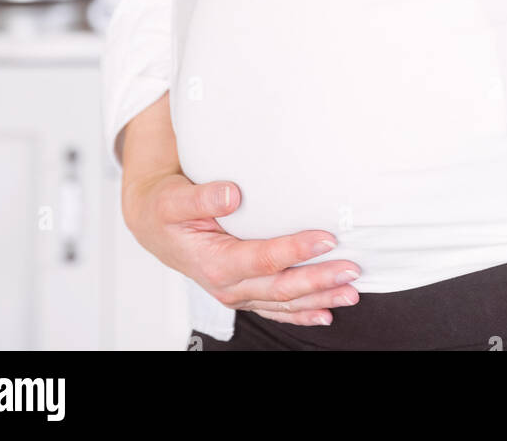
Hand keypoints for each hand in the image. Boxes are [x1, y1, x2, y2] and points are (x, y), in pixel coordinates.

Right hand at [122, 172, 360, 326]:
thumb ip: (202, 198)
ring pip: (284, 301)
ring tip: (351, 291)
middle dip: (319, 280)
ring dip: (319, 298)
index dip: (297, 249)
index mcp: (214, 262)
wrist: (154, 227)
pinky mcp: (244, 291)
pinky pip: (276, 308)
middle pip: (281, 287)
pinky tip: (326, 312)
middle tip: (352, 269)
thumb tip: (232, 194)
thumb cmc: (166, 209)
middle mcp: (228, 284)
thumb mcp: (175, 199)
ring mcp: (238, 292)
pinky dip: (302, 313)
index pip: (264, 259)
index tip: (327, 238)